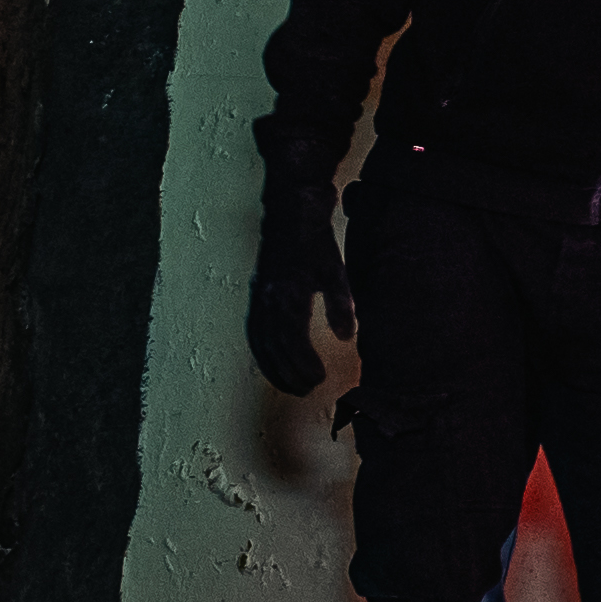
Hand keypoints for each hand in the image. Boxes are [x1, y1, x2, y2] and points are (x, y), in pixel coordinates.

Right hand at [249, 190, 352, 398]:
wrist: (288, 211)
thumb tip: (347, 336)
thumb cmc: (314, 240)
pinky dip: (261, 352)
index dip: (303, 364)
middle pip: (274, 348)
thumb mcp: (335, 271)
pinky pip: (253, 331)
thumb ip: (340, 304)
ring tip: (292, 387)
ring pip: (260, 343)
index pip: (292, 341)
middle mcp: (267, 299)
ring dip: (274, 368)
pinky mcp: (255, 294)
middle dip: (290, 373)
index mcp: (287, 294)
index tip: (319, 378)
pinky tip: (271, 364)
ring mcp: (258, 297)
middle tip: (309, 390)